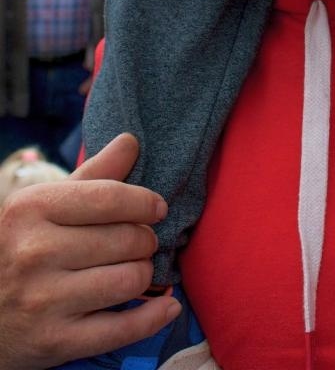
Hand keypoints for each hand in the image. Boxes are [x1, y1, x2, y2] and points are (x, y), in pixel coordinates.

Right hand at [0, 134, 180, 369]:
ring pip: (128, 280)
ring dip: (145, 274)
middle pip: (125, 239)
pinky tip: (166, 306)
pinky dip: (153, 317)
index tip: (157, 207)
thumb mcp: (44, 205)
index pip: (108, 198)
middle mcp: (33, 254)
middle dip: (145, 240)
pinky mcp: (54, 342)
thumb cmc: (20, 248)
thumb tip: (131, 140)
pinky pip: (121, 329)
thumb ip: (92, 174)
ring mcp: (43, 301)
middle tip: (141, 242)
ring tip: (137, 269)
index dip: (143, 201)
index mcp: (30, 210)